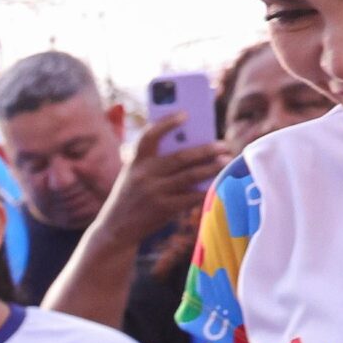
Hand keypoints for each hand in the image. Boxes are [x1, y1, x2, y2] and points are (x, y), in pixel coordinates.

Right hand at [92, 115, 229, 250]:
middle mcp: (144, 175)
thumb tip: (193, 151)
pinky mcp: (163, 209)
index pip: (149, 136)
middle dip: (205, 150)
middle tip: (223, 145)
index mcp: (136, 162)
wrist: (116, 228)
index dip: (167, 123)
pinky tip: (217, 182)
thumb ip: (156, 163)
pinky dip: (205, 189)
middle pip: (180, 157)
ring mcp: (154, 193)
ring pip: (190, 176)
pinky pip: (191, 196)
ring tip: (225, 161)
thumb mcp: (134, 175)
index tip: (185, 114)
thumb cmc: (132, 196)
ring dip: (211, 167)